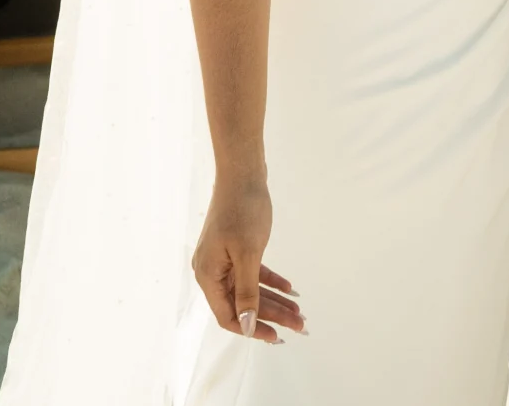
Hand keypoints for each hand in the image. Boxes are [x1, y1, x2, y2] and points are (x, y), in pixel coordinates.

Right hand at [191, 176, 304, 342]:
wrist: (242, 172)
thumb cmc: (242, 210)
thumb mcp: (248, 254)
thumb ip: (247, 292)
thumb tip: (245, 325)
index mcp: (208, 275)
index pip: (228, 315)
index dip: (252, 329)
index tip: (277, 336)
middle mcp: (211, 271)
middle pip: (242, 304)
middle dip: (272, 315)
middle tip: (300, 325)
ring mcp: (223, 259)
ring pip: (250, 289)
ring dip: (275, 300)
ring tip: (300, 311)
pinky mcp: (234, 248)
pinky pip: (252, 273)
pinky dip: (270, 281)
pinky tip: (290, 288)